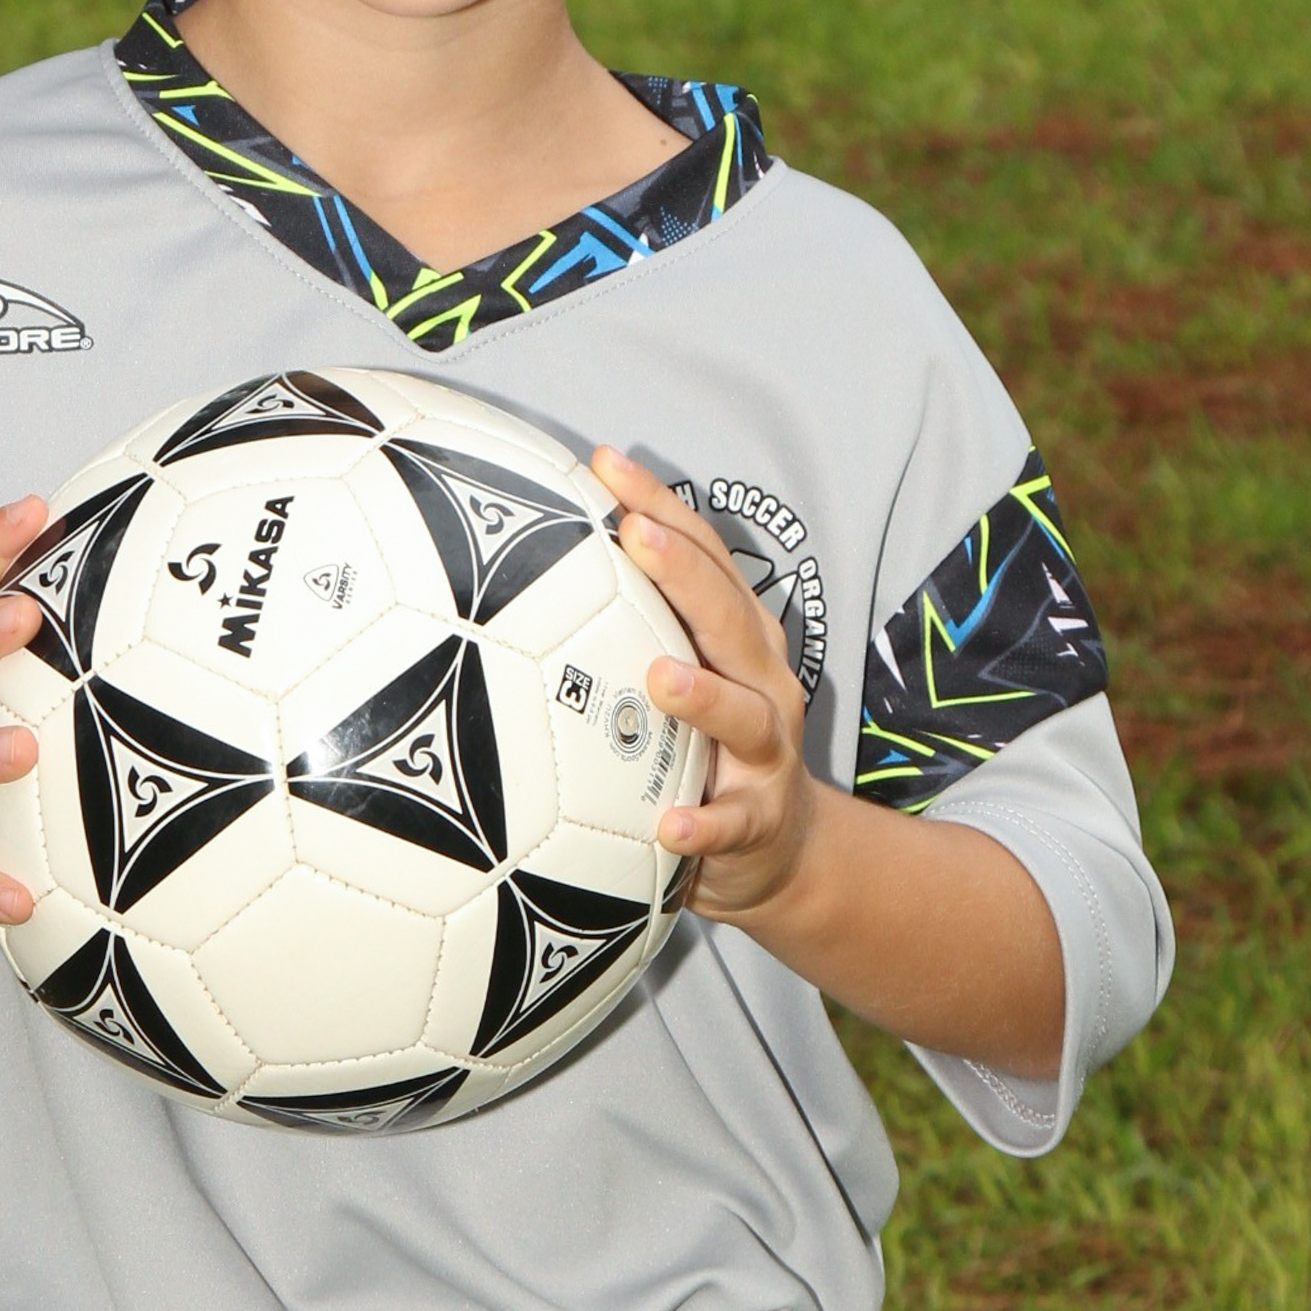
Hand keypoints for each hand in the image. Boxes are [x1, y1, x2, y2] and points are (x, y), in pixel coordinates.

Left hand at [590, 446, 815, 925]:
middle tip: (637, 535)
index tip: (607, 464)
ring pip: (744, 716)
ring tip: (659, 677)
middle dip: (685, 573)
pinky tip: (669, 824)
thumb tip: (529, 564)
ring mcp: (765, 753)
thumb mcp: (683, 671)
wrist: (781, 847)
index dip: (662, 507)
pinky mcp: (758, 820)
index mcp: (738, 638)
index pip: (704, 557)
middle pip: (729, 618)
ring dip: (704, 695)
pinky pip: (730, 823)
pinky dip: (703, 823)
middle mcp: (761, 682)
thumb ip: (627, 623)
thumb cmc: (709, 742)